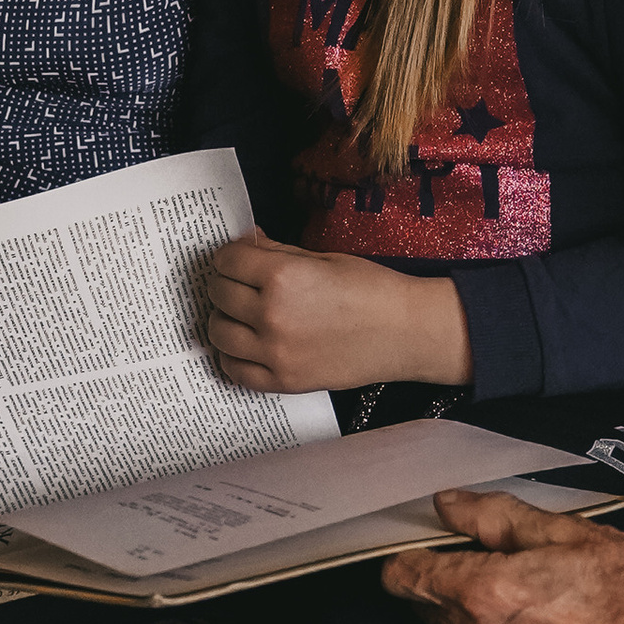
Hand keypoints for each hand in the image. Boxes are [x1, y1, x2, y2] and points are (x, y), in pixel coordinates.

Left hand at [203, 231, 471, 394]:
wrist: (405, 332)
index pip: (227, 260)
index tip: (237, 259)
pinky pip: (234, 370)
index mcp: (282, 276)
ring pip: (218, 332)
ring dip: (224, 318)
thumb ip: (277, 251)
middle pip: (218, 294)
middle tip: (240, 283)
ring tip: (240, 314)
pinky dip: (232, 355)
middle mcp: (271, 314)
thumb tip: (247, 243)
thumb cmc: (371, 289)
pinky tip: (243, 345)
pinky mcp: (283, 380)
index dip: (229, 256)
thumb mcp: (322, 258)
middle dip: (225, 283)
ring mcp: (275, 352)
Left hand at [384, 489, 623, 623]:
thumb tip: (449, 505)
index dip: (406, 558)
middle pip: (426, 610)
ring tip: (528, 603)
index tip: (420, 548)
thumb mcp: (564, 531)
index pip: (405, 579)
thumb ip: (494, 517)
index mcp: (485, 593)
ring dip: (472, 621)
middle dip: (445, 585)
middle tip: (490, 566)